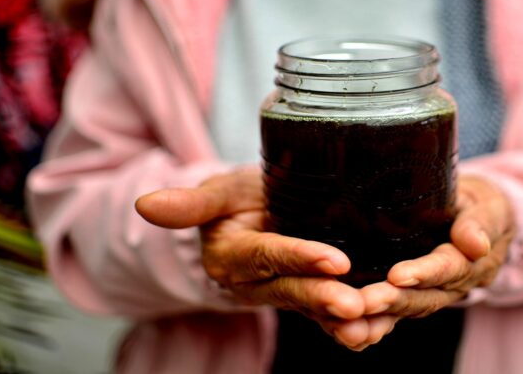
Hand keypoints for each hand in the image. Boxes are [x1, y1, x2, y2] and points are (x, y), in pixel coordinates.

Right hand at [134, 168, 370, 344]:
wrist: (254, 217)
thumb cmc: (238, 198)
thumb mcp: (217, 192)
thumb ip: (190, 203)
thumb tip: (144, 205)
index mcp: (233, 255)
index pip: (267, 256)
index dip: (298, 258)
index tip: (334, 261)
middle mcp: (256, 282)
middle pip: (292, 290)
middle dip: (324, 299)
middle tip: (356, 305)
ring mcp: (283, 293)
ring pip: (313, 309)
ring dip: (342, 320)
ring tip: (371, 324)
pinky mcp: (306, 298)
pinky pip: (326, 316)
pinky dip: (349, 325)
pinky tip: (378, 329)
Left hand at [356, 175, 514, 348]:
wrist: (481, 220)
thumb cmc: (480, 204)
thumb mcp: (488, 206)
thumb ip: (480, 224)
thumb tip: (477, 245)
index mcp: (475, 262)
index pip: (449, 268)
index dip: (424, 273)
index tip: (397, 276)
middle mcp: (455, 285)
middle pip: (424, 298)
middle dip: (393, 302)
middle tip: (363, 303)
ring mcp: (435, 293)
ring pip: (408, 309)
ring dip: (379, 317)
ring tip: (350, 321)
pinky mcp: (415, 295)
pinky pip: (396, 314)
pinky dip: (374, 323)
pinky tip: (346, 330)